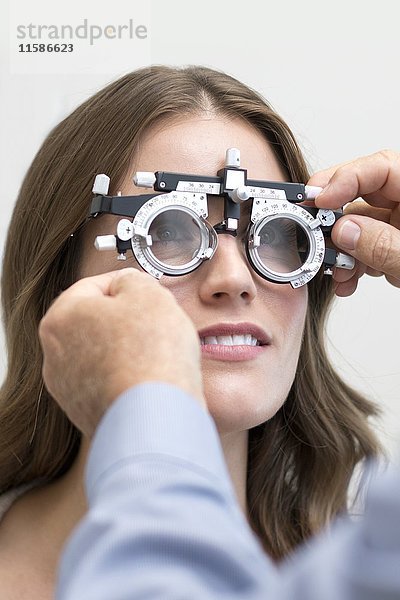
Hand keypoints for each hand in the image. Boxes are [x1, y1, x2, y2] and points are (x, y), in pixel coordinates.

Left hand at [38, 268, 204, 436]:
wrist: (156, 418)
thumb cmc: (151, 357)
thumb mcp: (150, 293)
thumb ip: (134, 280)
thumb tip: (128, 284)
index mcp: (61, 318)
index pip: (94, 286)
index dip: (126, 283)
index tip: (145, 288)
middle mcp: (55, 355)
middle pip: (96, 322)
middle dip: (126, 318)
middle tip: (155, 321)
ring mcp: (68, 389)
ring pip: (102, 354)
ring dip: (126, 349)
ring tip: (157, 354)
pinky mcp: (85, 412)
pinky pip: (109, 382)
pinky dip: (127, 377)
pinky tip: (150, 378)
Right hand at [307, 150, 399, 295]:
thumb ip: (383, 246)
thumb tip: (343, 230)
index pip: (382, 168)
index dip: (346, 178)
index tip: (320, 199)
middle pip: (364, 196)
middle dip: (336, 218)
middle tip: (312, 230)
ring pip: (361, 227)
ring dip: (341, 251)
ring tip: (337, 273)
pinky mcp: (398, 247)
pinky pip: (367, 248)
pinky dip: (353, 265)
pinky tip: (349, 281)